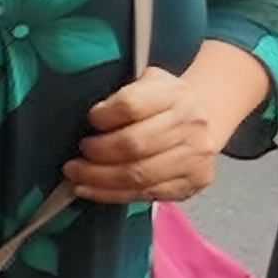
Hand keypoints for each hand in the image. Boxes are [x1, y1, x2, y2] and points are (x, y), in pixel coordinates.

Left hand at [66, 59, 242, 204]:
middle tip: (74, 160)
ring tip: (77, 176)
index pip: (131, 105)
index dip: (103, 116)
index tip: (90, 121)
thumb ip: (119, 96)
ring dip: (99, 179)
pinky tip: (91, 190)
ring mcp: (196, 155)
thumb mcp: (143, 83)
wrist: (202, 120)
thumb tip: (91, 119)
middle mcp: (191, 123)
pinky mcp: (194, 181)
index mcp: (174, 93)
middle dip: (97, 154)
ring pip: (139, 174)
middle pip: (133, 144)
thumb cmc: (160, 104)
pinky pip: (146, 194)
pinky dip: (112, 195)